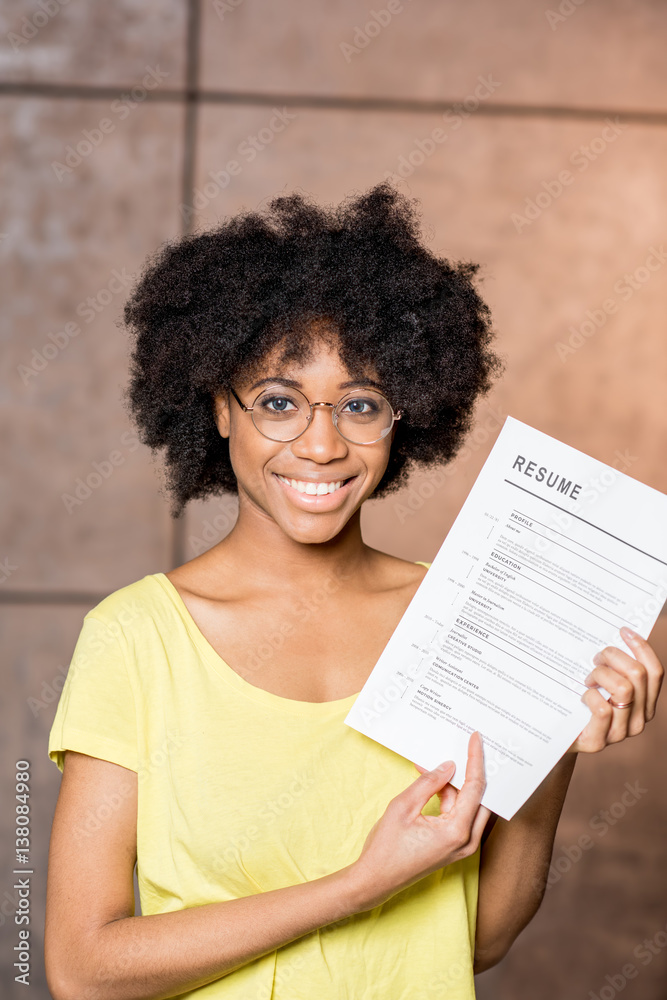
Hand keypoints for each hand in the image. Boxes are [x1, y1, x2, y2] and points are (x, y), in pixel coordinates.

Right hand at [351, 731, 490, 910]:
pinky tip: (431, 784)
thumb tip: (449, 765)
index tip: (477, 739)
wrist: (376, 880)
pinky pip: (459, 815)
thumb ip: (429, 783)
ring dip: (452, 785)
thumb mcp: (404, 806)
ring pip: (468, 805)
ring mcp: (462, 846)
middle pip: (479, 797)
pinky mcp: (455, 847)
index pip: (476, 788)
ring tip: (431, 767)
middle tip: (465, 748)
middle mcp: (467, 841)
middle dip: (470, 771)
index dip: (476, 760)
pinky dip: (447, 798)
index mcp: (457, 831)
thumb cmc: (387, 846)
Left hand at [568, 625, 663, 752]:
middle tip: (596, 658)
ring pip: (623, 688)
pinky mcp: (599, 741)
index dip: (642, 647)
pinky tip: (582, 695)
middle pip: (638, 674)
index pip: (656, 671)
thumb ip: (616, 669)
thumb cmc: (582, 703)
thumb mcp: (604, 684)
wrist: (559, 739)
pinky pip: (603, 709)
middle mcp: (639, 719)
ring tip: (588, 678)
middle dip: (613, 656)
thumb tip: (618, 635)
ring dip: (601, 674)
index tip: (624, 631)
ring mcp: (621, 732)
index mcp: (646, 703)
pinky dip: (590, 695)